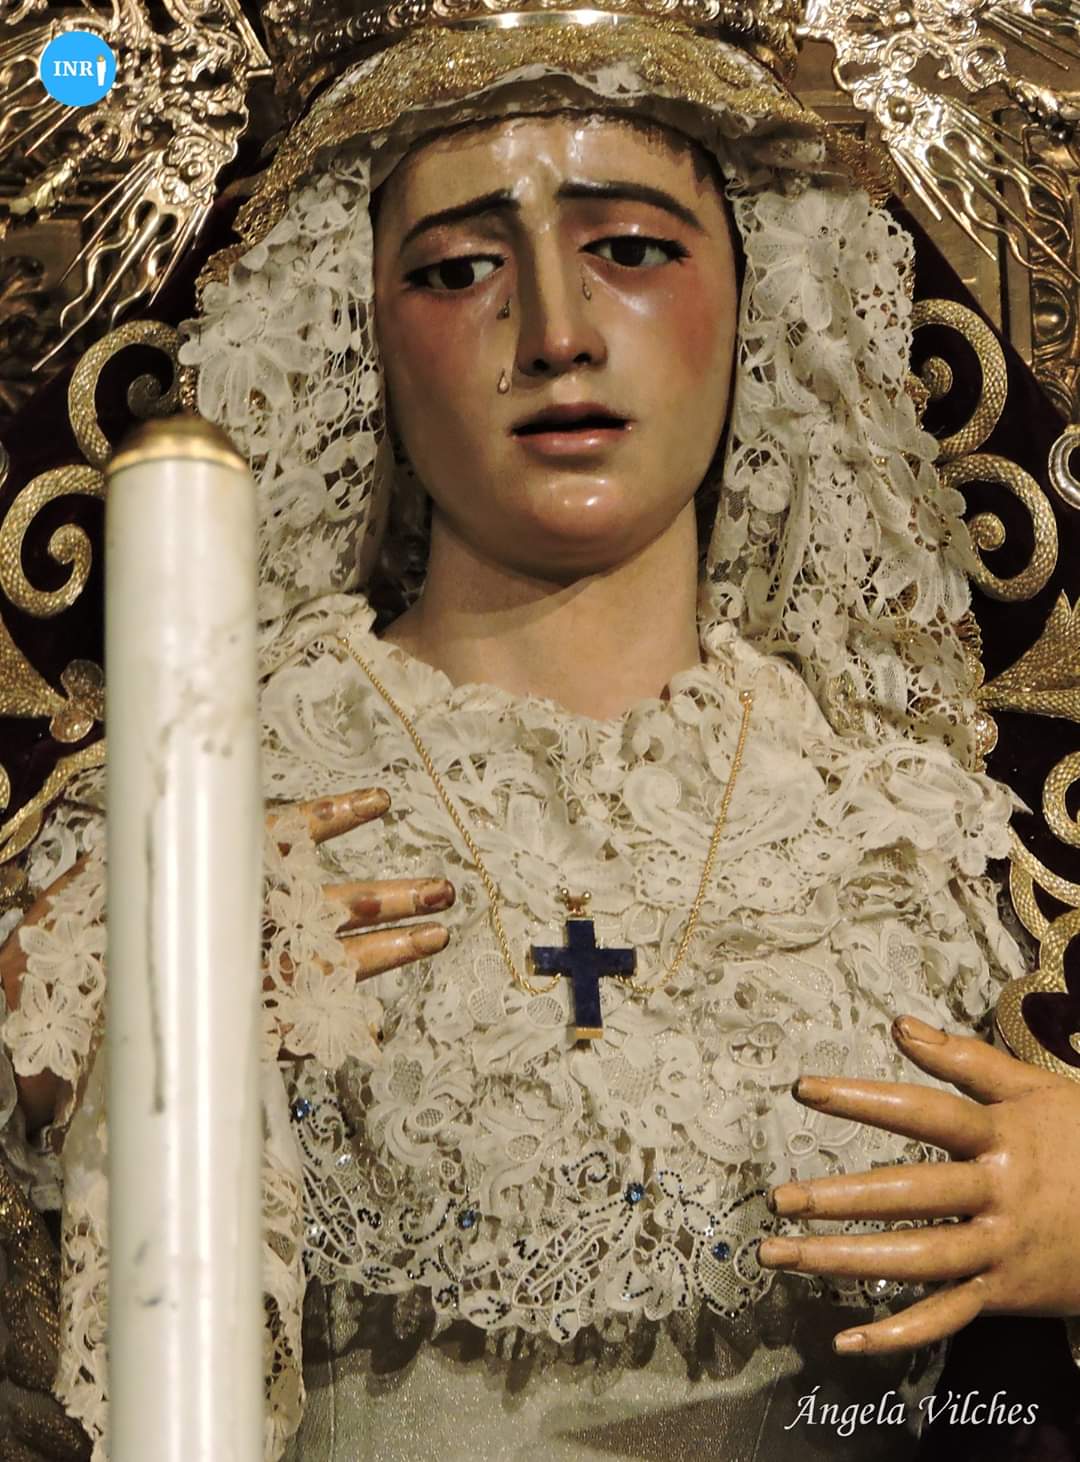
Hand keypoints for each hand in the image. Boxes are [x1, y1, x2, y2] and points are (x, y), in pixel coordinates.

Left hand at [1, 787, 453, 1131]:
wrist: (34, 1020)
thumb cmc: (64, 947)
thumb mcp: (109, 884)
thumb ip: (169, 851)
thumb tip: (211, 797)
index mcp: (220, 886)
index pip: (288, 843)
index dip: (333, 818)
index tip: (378, 801)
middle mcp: (242, 929)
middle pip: (332, 907)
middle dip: (391, 896)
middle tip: (444, 887)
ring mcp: (246, 978)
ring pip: (334, 961)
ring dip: (387, 947)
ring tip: (438, 930)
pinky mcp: (237, 1029)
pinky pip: (297, 1025)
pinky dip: (334, 1022)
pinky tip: (371, 1031)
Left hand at [758, 1014, 1079, 1354]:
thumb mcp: (1036, 1090)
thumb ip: (966, 1058)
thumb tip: (899, 1024)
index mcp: (1001, 1137)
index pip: (920, 1112)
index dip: (862, 1099)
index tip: (804, 1090)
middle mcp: (997, 1194)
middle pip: (908, 1195)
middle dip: (838, 1199)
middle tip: (779, 1200)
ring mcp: (1001, 1249)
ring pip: (915, 1260)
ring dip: (845, 1261)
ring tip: (783, 1255)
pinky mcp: (1008, 1293)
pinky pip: (948, 1317)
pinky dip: (899, 1331)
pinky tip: (847, 1336)